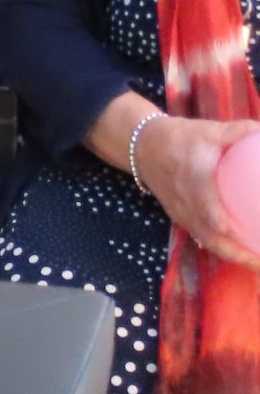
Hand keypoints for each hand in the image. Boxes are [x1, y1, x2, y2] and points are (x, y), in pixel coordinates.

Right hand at [136, 115, 259, 269]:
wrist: (144, 148)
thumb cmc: (180, 138)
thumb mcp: (210, 130)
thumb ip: (240, 132)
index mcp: (196, 184)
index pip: (212, 213)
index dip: (230, 229)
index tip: (250, 239)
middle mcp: (189, 206)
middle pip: (214, 240)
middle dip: (239, 255)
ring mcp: (184, 215)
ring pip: (209, 243)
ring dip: (233, 256)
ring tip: (257, 263)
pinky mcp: (183, 218)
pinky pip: (204, 238)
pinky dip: (223, 248)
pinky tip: (241, 251)